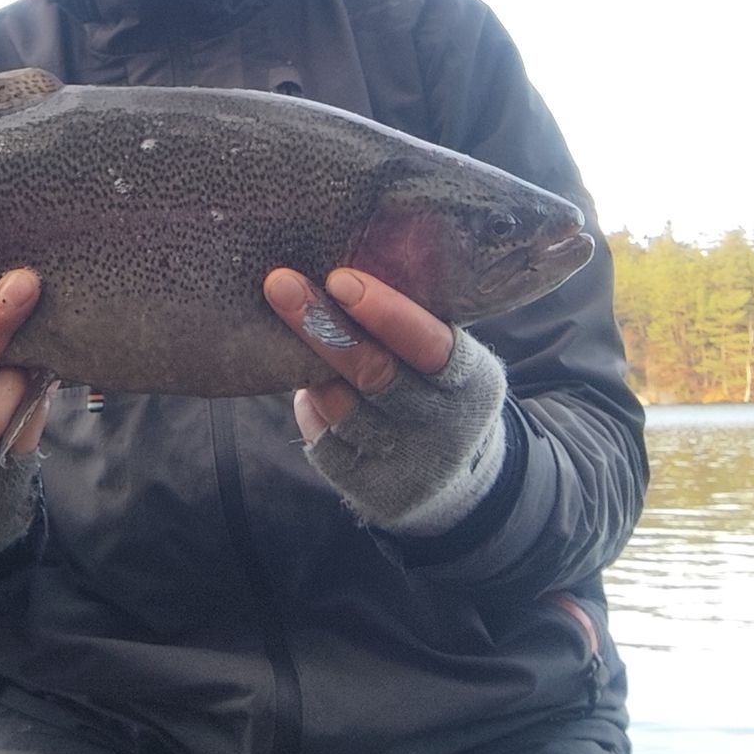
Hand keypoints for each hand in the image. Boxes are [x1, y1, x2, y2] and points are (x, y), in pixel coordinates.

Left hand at [263, 266, 508, 536]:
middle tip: (281, 283)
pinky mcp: (376, 492)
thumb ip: (406, 322)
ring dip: (309, 367)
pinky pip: (326, 441)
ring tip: (286, 325)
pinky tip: (305, 383)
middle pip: (377, 375)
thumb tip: (337, 261)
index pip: (430, 344)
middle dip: (323, 326)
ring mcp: (410, 465)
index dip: (386, 313)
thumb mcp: (442, 355)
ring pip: (342, 409)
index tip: (341, 278)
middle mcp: (446, 427)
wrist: (459, 481)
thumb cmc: (435, 388)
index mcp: (471, 380)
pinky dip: (311, 407)